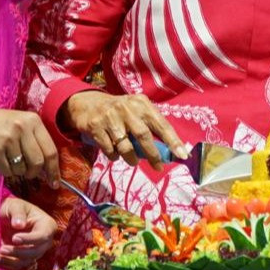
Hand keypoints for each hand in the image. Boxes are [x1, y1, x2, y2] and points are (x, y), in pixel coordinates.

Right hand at [0, 105, 60, 184]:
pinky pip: (7, 171)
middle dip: (34, 173)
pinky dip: (5, 171)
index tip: (55, 183)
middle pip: (38, 162)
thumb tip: (50, 172)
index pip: (51, 150)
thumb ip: (36, 142)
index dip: (54, 170)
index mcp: (33, 120)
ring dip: (17, 171)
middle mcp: (22, 127)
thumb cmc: (0, 126)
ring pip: (22, 169)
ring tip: (9, 159)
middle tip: (28, 173)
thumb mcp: (21, 125)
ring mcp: (8, 137)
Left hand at [0, 197, 56, 269]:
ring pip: (25, 262)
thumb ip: (18, 213)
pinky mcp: (24, 258)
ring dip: (8, 261)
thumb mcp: (15, 205)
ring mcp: (35, 251)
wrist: (8, 216)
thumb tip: (19, 225)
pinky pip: (17, 265)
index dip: (29, 240)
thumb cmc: (14, 207)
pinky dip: (4, 265)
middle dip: (18, 252)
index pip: (42, 236)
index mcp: (47, 225)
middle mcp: (44, 241)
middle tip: (1, 248)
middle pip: (35, 252)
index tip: (14, 238)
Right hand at [64, 91, 187, 170]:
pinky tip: (115, 153)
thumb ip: (151, 127)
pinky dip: (115, 156)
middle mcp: (126, 108)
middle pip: (143, 135)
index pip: (161, 123)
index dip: (173, 141)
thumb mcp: (136, 112)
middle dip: (153, 155)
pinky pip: (109, 150)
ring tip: (133, 160)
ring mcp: (110, 117)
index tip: (183, 156)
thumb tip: (171, 151)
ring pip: (125, 146)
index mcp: (141, 104)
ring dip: (132, 158)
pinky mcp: (95, 126)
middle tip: (158, 167)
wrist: (87, 103)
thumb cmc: (120, 111)